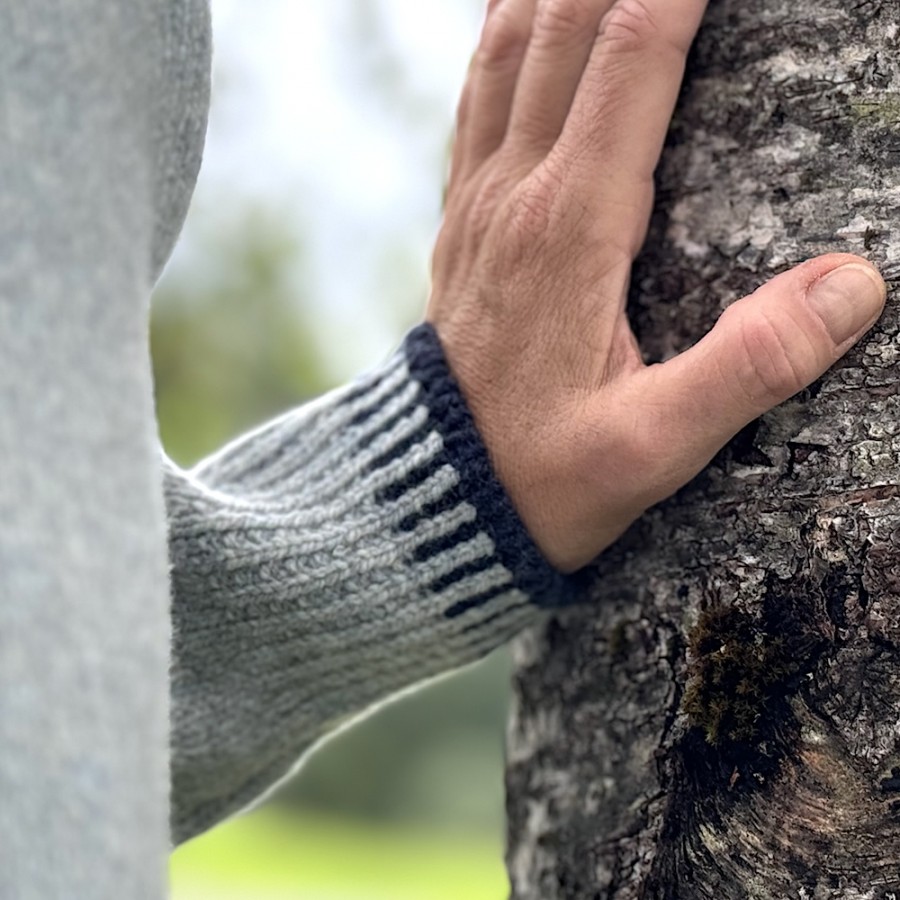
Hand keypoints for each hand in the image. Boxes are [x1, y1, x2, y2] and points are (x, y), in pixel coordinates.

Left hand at [426, 0, 886, 571]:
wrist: (434, 499)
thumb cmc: (541, 478)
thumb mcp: (651, 447)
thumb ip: (750, 367)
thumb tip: (852, 286)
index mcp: (571, 229)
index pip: (633, 57)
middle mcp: (516, 197)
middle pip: (567, 29)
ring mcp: (478, 206)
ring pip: (510, 52)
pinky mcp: (462, 226)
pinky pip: (478, 104)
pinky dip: (504, 40)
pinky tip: (519, 19)